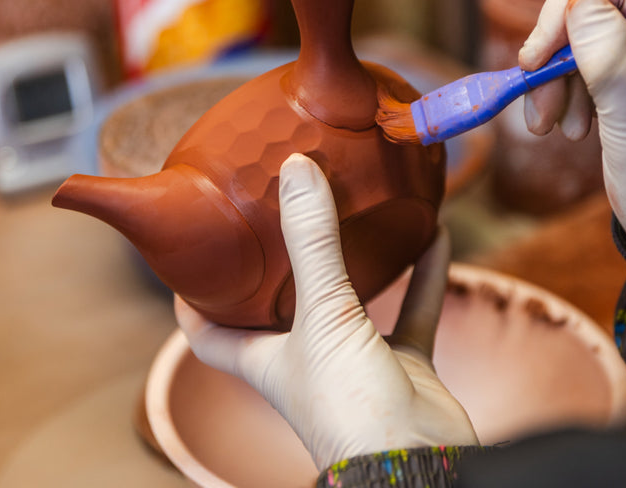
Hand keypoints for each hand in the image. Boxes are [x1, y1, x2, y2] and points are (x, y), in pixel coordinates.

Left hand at [176, 154, 477, 469]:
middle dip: (282, 259)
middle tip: (282, 203)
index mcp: (264, 358)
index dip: (192, 296)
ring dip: (360, 258)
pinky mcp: (404, 367)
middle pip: (282, 304)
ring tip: (360, 205)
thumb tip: (296, 168)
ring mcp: (356, 363)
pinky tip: (433, 234)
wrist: (417, 465)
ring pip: (354, 300)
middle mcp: (305, 360)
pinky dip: (423, 274)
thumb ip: (313, 242)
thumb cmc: (349, 409)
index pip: (208, 330)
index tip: (191, 250)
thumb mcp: (321, 315)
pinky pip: (413, 310)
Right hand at [518, 0, 625, 265]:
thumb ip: (609, 60)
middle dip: (559, 54)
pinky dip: (569, 92)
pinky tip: (567, 127)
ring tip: (551, 127)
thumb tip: (579, 3)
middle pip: (600, 10)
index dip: (569, 9)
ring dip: (558, 79)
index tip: (535, 58)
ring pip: (588, 39)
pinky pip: (592, 66)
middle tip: (536, 104)